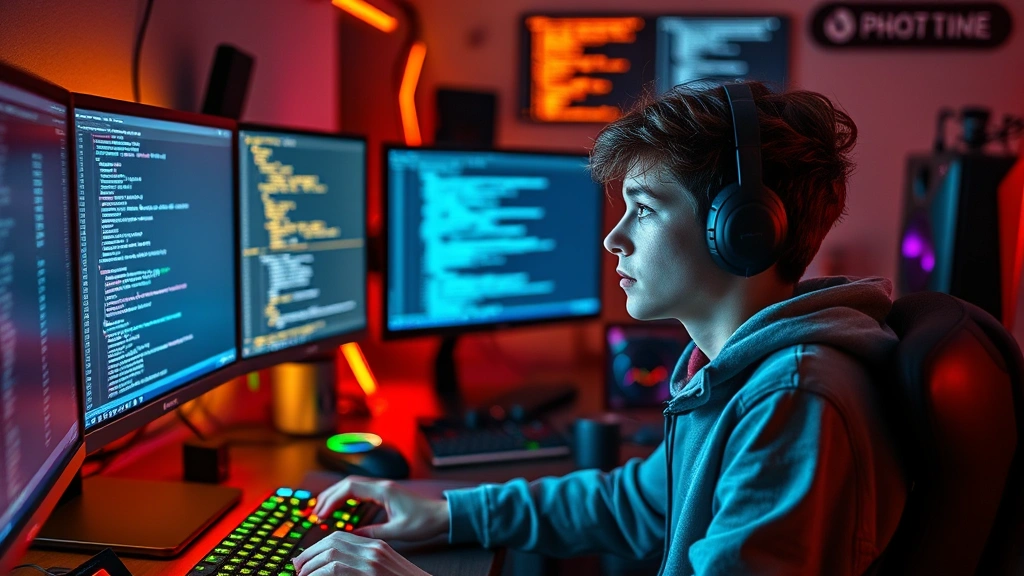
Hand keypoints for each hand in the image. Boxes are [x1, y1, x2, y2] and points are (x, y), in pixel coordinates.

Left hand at [292, 530, 429, 575]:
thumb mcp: (383, 571)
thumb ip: (361, 566)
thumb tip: (333, 569)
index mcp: (377, 546)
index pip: (340, 537)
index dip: (318, 546)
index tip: (306, 559)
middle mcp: (375, 549)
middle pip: (332, 541)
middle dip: (309, 554)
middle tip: (297, 567)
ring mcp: (373, 561)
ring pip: (330, 553)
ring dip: (310, 565)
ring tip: (302, 575)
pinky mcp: (370, 573)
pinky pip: (335, 569)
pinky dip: (318, 574)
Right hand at [312, 476, 449, 541]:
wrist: (442, 515)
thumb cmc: (424, 521)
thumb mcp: (397, 531)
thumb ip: (373, 533)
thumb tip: (352, 536)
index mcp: (383, 491)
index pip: (350, 488)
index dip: (332, 499)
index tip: (322, 513)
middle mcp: (382, 486)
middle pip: (348, 484)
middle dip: (330, 496)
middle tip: (317, 512)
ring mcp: (384, 489)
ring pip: (354, 487)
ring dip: (338, 496)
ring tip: (325, 510)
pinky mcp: (386, 494)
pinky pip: (361, 492)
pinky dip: (348, 499)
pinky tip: (343, 510)